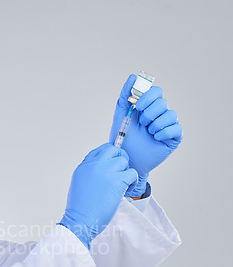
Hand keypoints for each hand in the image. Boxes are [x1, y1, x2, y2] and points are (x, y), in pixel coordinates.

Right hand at [59, 143, 137, 248]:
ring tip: (123, 185)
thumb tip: (105, 170)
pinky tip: (126, 190)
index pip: (100, 150)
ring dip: (126, 172)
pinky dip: (133, 182)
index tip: (114, 164)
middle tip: (121, 173)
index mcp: (84, 166)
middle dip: (121, 159)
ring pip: (124, 161)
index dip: (110, 155)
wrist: (80, 221)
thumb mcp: (79, 184)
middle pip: (114, 150)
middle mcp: (94, 165)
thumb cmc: (80, 208)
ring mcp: (106, 171)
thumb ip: (90, 173)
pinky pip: (132, 173)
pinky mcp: (117, 181)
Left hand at [109, 75, 182, 195]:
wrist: (126, 159)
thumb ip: (125, 96)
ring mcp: (167, 125)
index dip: (148, 96)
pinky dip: (164, 131)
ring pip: (171, 114)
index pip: (156, 92)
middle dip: (150, 113)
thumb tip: (132, 77)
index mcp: (148, 107)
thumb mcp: (120, 116)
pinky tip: (155, 137)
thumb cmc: (122, 139)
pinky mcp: (173, 138)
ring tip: (148, 132)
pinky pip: (176, 128)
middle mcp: (159, 114)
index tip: (138, 106)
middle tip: (142, 123)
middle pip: (163, 102)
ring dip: (156, 123)